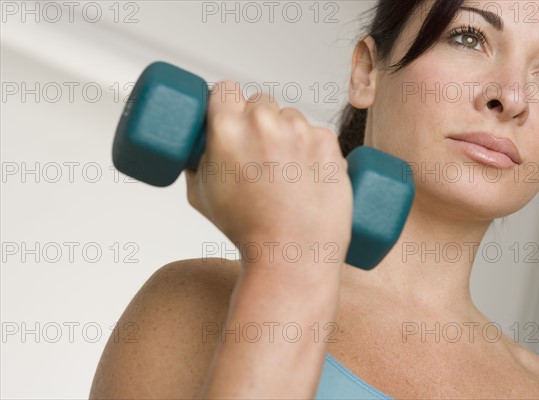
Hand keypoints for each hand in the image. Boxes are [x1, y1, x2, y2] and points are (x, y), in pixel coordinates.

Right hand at [185, 81, 352, 262]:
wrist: (292, 253)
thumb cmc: (245, 230)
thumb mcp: (200, 195)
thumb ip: (196, 161)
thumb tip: (199, 146)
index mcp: (227, 128)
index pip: (225, 89)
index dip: (227, 102)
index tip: (231, 116)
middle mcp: (264, 121)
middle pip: (259, 101)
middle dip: (258, 121)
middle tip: (259, 153)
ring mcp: (299, 130)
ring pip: (290, 116)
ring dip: (287, 133)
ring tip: (286, 171)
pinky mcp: (327, 141)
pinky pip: (316, 132)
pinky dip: (312, 148)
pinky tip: (307, 175)